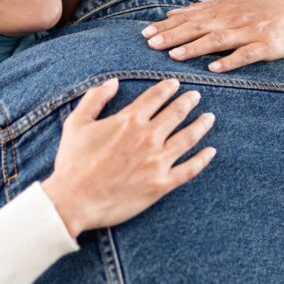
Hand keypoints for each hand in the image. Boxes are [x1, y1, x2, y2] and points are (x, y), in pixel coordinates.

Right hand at [41, 78, 216, 237]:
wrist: (73, 201)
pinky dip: (202, 159)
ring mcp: (157, 161)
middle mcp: (148, 137)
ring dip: (201, 125)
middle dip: (188, 101)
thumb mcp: (76, 124)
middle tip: (196, 95)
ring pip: (188, 137)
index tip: (175, 83)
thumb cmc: (72, 162)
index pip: (155, 97)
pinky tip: (211, 151)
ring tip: (210, 117)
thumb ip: (95, 99)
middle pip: (176, 113)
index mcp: (129, 121)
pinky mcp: (161, 184)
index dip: (168, 87)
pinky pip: (189, 170)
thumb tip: (112, 82)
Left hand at [140, 0, 283, 72]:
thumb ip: (202, 11)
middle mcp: (233, 19)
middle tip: (150, 44)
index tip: (144, 34)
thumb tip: (171, 14)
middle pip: (199, 27)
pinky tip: (214, 68)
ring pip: (219, 39)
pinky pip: (247, 54)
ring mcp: (250, 32)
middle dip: (173, 35)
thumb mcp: (232, 6)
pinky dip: (230, 61)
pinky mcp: (267, 46)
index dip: (166, 26)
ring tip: (175, 56)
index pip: (189, 18)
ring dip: (196, 47)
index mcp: (222, 10)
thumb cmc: (262, 13)